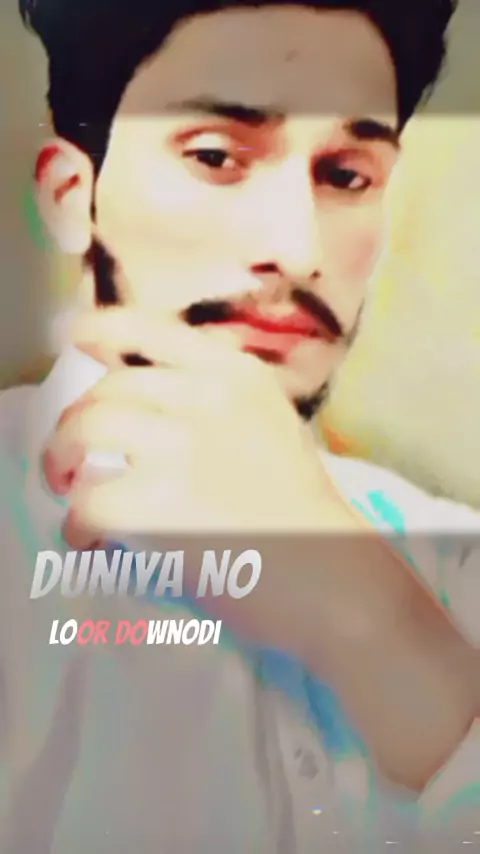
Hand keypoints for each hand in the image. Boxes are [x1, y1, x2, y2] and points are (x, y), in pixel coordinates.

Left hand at [43, 307, 333, 547]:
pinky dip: (78, 524)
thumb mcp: (273, 425)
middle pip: (108, 389)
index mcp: (237, 376)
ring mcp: (181, 447)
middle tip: (69, 457)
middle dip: (74, 421)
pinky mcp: (157, 504)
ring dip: (61, 459)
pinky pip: (89, 500)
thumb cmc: (303, 510)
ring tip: (66, 488)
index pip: (151, 327)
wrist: (328, 573)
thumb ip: (220, 403)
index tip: (76, 337)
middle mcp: (207, 397)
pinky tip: (90, 539)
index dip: (101, 327)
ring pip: (86, 430)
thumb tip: (150, 407)